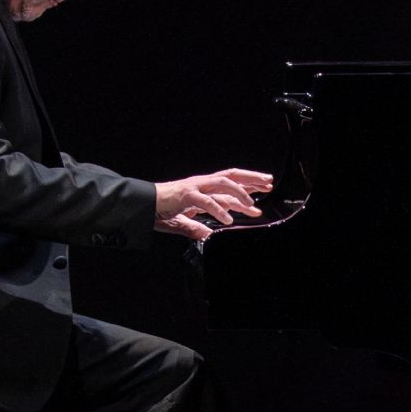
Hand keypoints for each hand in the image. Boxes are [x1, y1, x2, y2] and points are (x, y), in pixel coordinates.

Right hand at [154, 168, 272, 240]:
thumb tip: (209, 235)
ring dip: (239, 194)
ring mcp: (194, 187)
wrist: (142, 205)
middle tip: (268, 184)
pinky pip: (206, 201)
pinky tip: (227, 220)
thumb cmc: (160, 211)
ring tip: (251, 206)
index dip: (248, 182)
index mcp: (202, 188)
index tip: (265, 186)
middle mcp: (200, 183)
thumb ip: (197, 227)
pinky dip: (219, 210)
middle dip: (251, 179)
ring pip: (222, 184)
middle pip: (231, 176)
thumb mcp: (183, 221)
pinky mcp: (186, 195)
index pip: (229, 181)